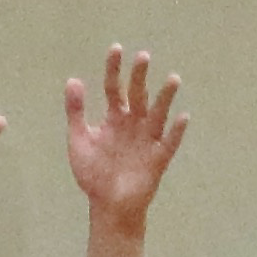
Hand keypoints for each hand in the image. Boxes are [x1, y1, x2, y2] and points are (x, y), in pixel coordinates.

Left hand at [66, 46, 188, 230]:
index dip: (114, 69)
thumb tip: (73, 79)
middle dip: (140, 77)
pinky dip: (176, 132)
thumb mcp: (79, 140)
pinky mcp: (157, 159)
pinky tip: (182, 117)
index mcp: (114, 118)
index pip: (114, 88)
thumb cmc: (93, 175)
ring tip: (173, 79)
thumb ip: (76, 111)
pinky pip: (169, 143)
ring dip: (165, 97)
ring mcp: (147, 140)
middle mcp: (133, 125)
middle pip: (137, 95)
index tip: (116, 49)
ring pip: (157, 114)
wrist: (107, 207)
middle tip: (143, 57)